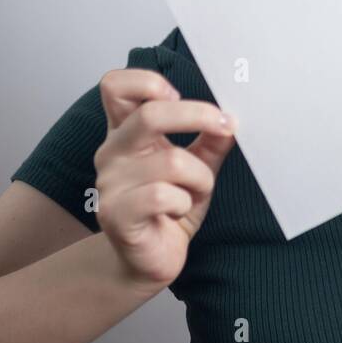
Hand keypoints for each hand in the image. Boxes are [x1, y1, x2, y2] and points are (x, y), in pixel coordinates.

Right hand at [93, 69, 237, 290]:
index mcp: (125, 132)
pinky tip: (178, 211)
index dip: (148, 82)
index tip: (178, 96)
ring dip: (200, 178)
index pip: (115, 85)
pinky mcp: (116, 214)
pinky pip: (163, 195)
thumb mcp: (197, 168)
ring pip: (172, 161)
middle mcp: (112, 152)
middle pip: (149, 114)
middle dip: (197, 116)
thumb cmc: (170, 208)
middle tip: (226, 126)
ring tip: (196, 192)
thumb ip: (211, 141)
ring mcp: (110, 183)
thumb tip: (231, 120)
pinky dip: (184, 202)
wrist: (148, 260)